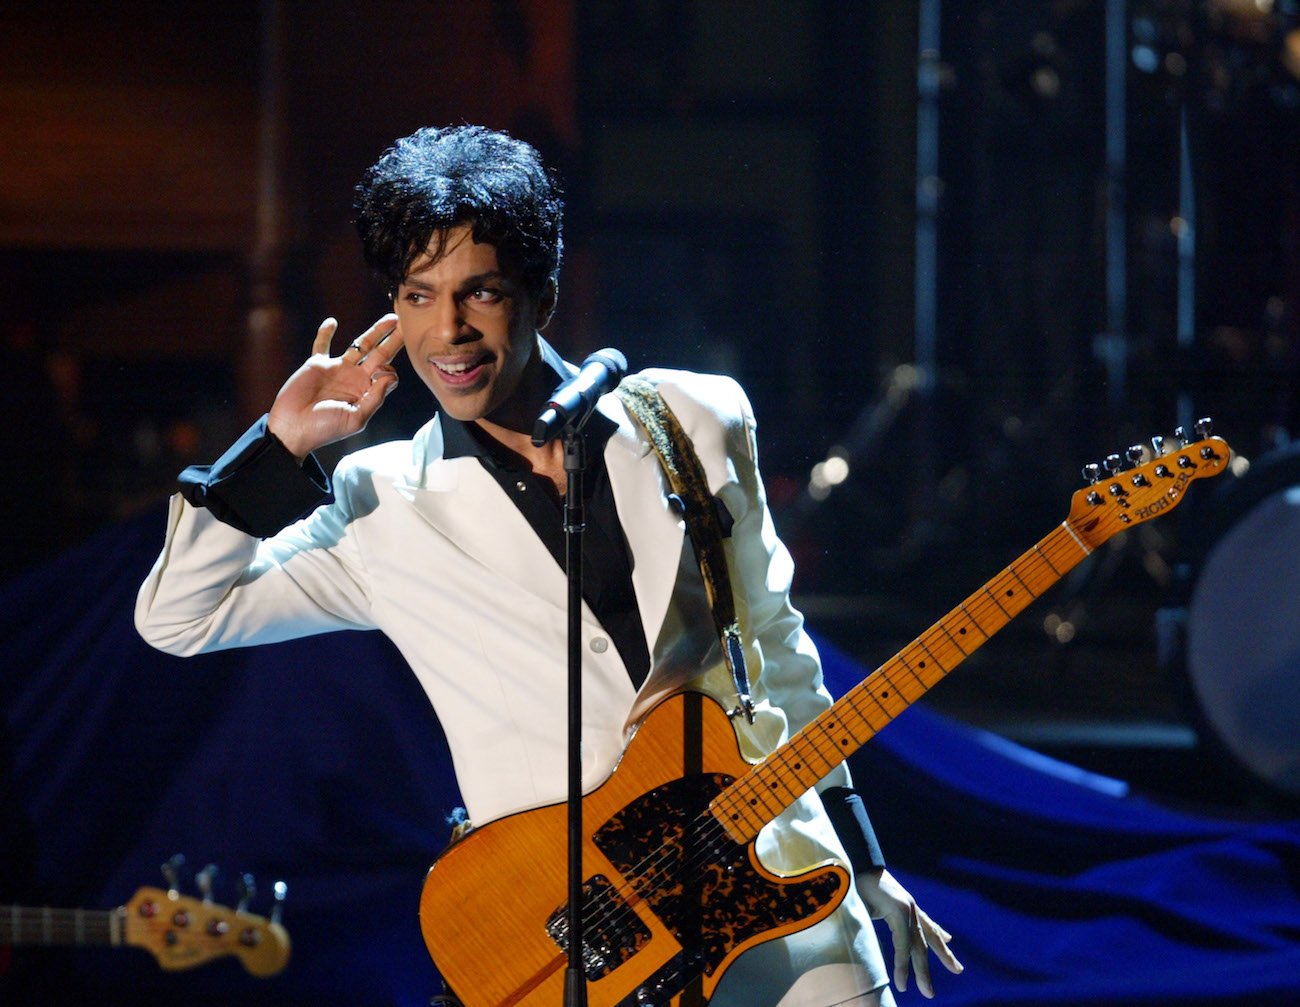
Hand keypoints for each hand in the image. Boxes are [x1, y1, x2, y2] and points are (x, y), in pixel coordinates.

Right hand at [267, 314, 403, 459]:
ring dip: (375, 331)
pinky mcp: (317, 364)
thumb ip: (375, 398)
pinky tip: (332, 322)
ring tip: (391, 318)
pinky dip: (325, 333)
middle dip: (394, 340)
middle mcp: (355, 378)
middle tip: (408, 324)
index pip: (388, 374)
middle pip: (381, 354)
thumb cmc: (324, 429)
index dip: (389, 371)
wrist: (293, 428)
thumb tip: (391, 375)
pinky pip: (322, 345)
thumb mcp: (356, 418)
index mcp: (367, 392)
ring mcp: (337, 369)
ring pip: (360, 345)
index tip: (379, 374)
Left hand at [856, 868, 961, 998]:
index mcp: (897, 909)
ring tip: (957, 969)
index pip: (903, 944)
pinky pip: (926, 922)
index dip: (903, 966)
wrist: (859, 859)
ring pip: (929, 934)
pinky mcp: (908, 904)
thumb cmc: (853, 884)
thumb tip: (863, 948)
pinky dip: (937, 933)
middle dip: (924, 970)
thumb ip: (863, 926)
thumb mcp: (856, 907)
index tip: (902, 987)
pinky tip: (948, 940)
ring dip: (943, 953)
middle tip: (929, 994)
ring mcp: (911, 906)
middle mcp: (909, 908)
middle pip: (919, 944)